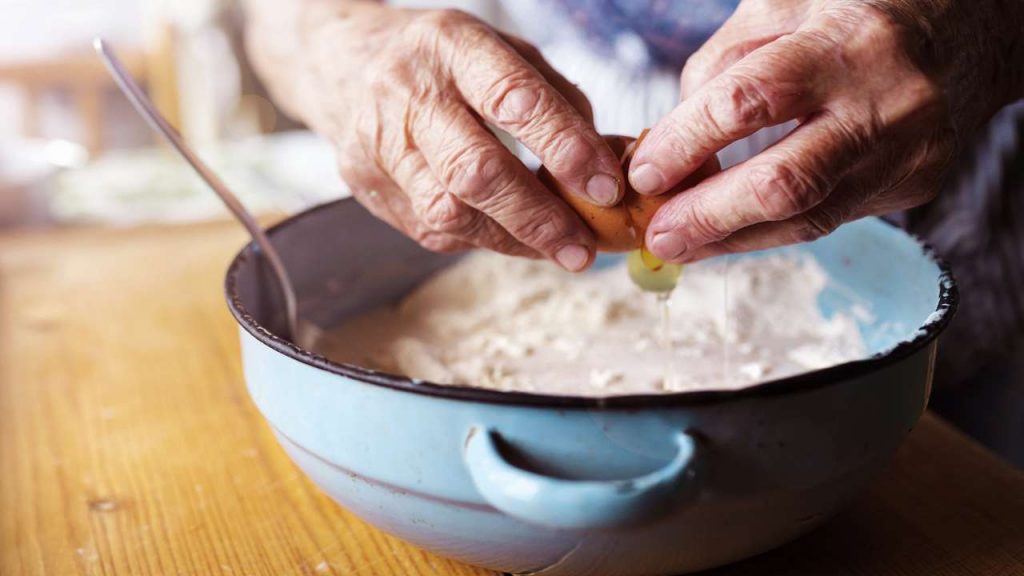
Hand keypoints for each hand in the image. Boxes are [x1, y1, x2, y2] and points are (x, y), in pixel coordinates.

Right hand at [282, 5, 624, 270]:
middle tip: (583, 247)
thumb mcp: (503, 53)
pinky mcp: (367, 185)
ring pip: (449, 211)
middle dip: (538, 216)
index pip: (513, 100)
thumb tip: (606, 161)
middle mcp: (407, 92)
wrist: (347, 64)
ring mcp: (378, 143)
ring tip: (559, 249)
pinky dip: (484, 240)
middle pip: (475, 170)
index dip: (564, 148)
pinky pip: (433, 229)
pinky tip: (516, 238)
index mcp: (451, 46)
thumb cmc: (446, 62)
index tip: (606, 187)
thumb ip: (556, 100)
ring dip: (513, 239)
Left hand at [630, 0, 1023, 262]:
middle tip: (658, 233)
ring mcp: (907, 150)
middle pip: (785, 181)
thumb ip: (718, 71)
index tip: (644, 174)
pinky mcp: (915, 183)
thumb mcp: (776, 13)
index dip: (686, 142)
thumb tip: (668, 150)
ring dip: (732, 240)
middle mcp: (884, 101)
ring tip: (680, 245)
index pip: (749, 101)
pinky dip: (769, 232)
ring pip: (808, 218)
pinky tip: (728, 234)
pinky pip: (828, 220)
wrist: (952, 33)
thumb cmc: (843, 18)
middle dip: (709, 216)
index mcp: (841, 42)